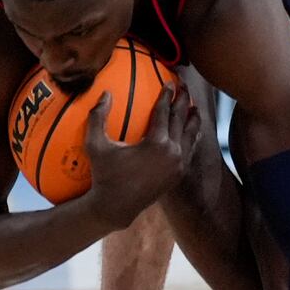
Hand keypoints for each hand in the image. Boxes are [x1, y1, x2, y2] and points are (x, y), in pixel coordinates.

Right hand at [81, 82, 198, 229]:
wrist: (116, 207)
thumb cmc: (104, 174)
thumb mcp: (96, 145)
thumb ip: (98, 117)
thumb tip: (105, 93)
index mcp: (157, 143)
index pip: (165, 112)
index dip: (167, 95)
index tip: (169, 82)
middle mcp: (173, 152)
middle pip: (182, 119)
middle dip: (184, 100)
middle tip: (184, 86)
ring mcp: (179, 164)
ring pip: (191, 134)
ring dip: (193, 118)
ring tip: (194, 106)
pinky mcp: (180, 174)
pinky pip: (190, 150)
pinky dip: (193, 137)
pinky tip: (193, 130)